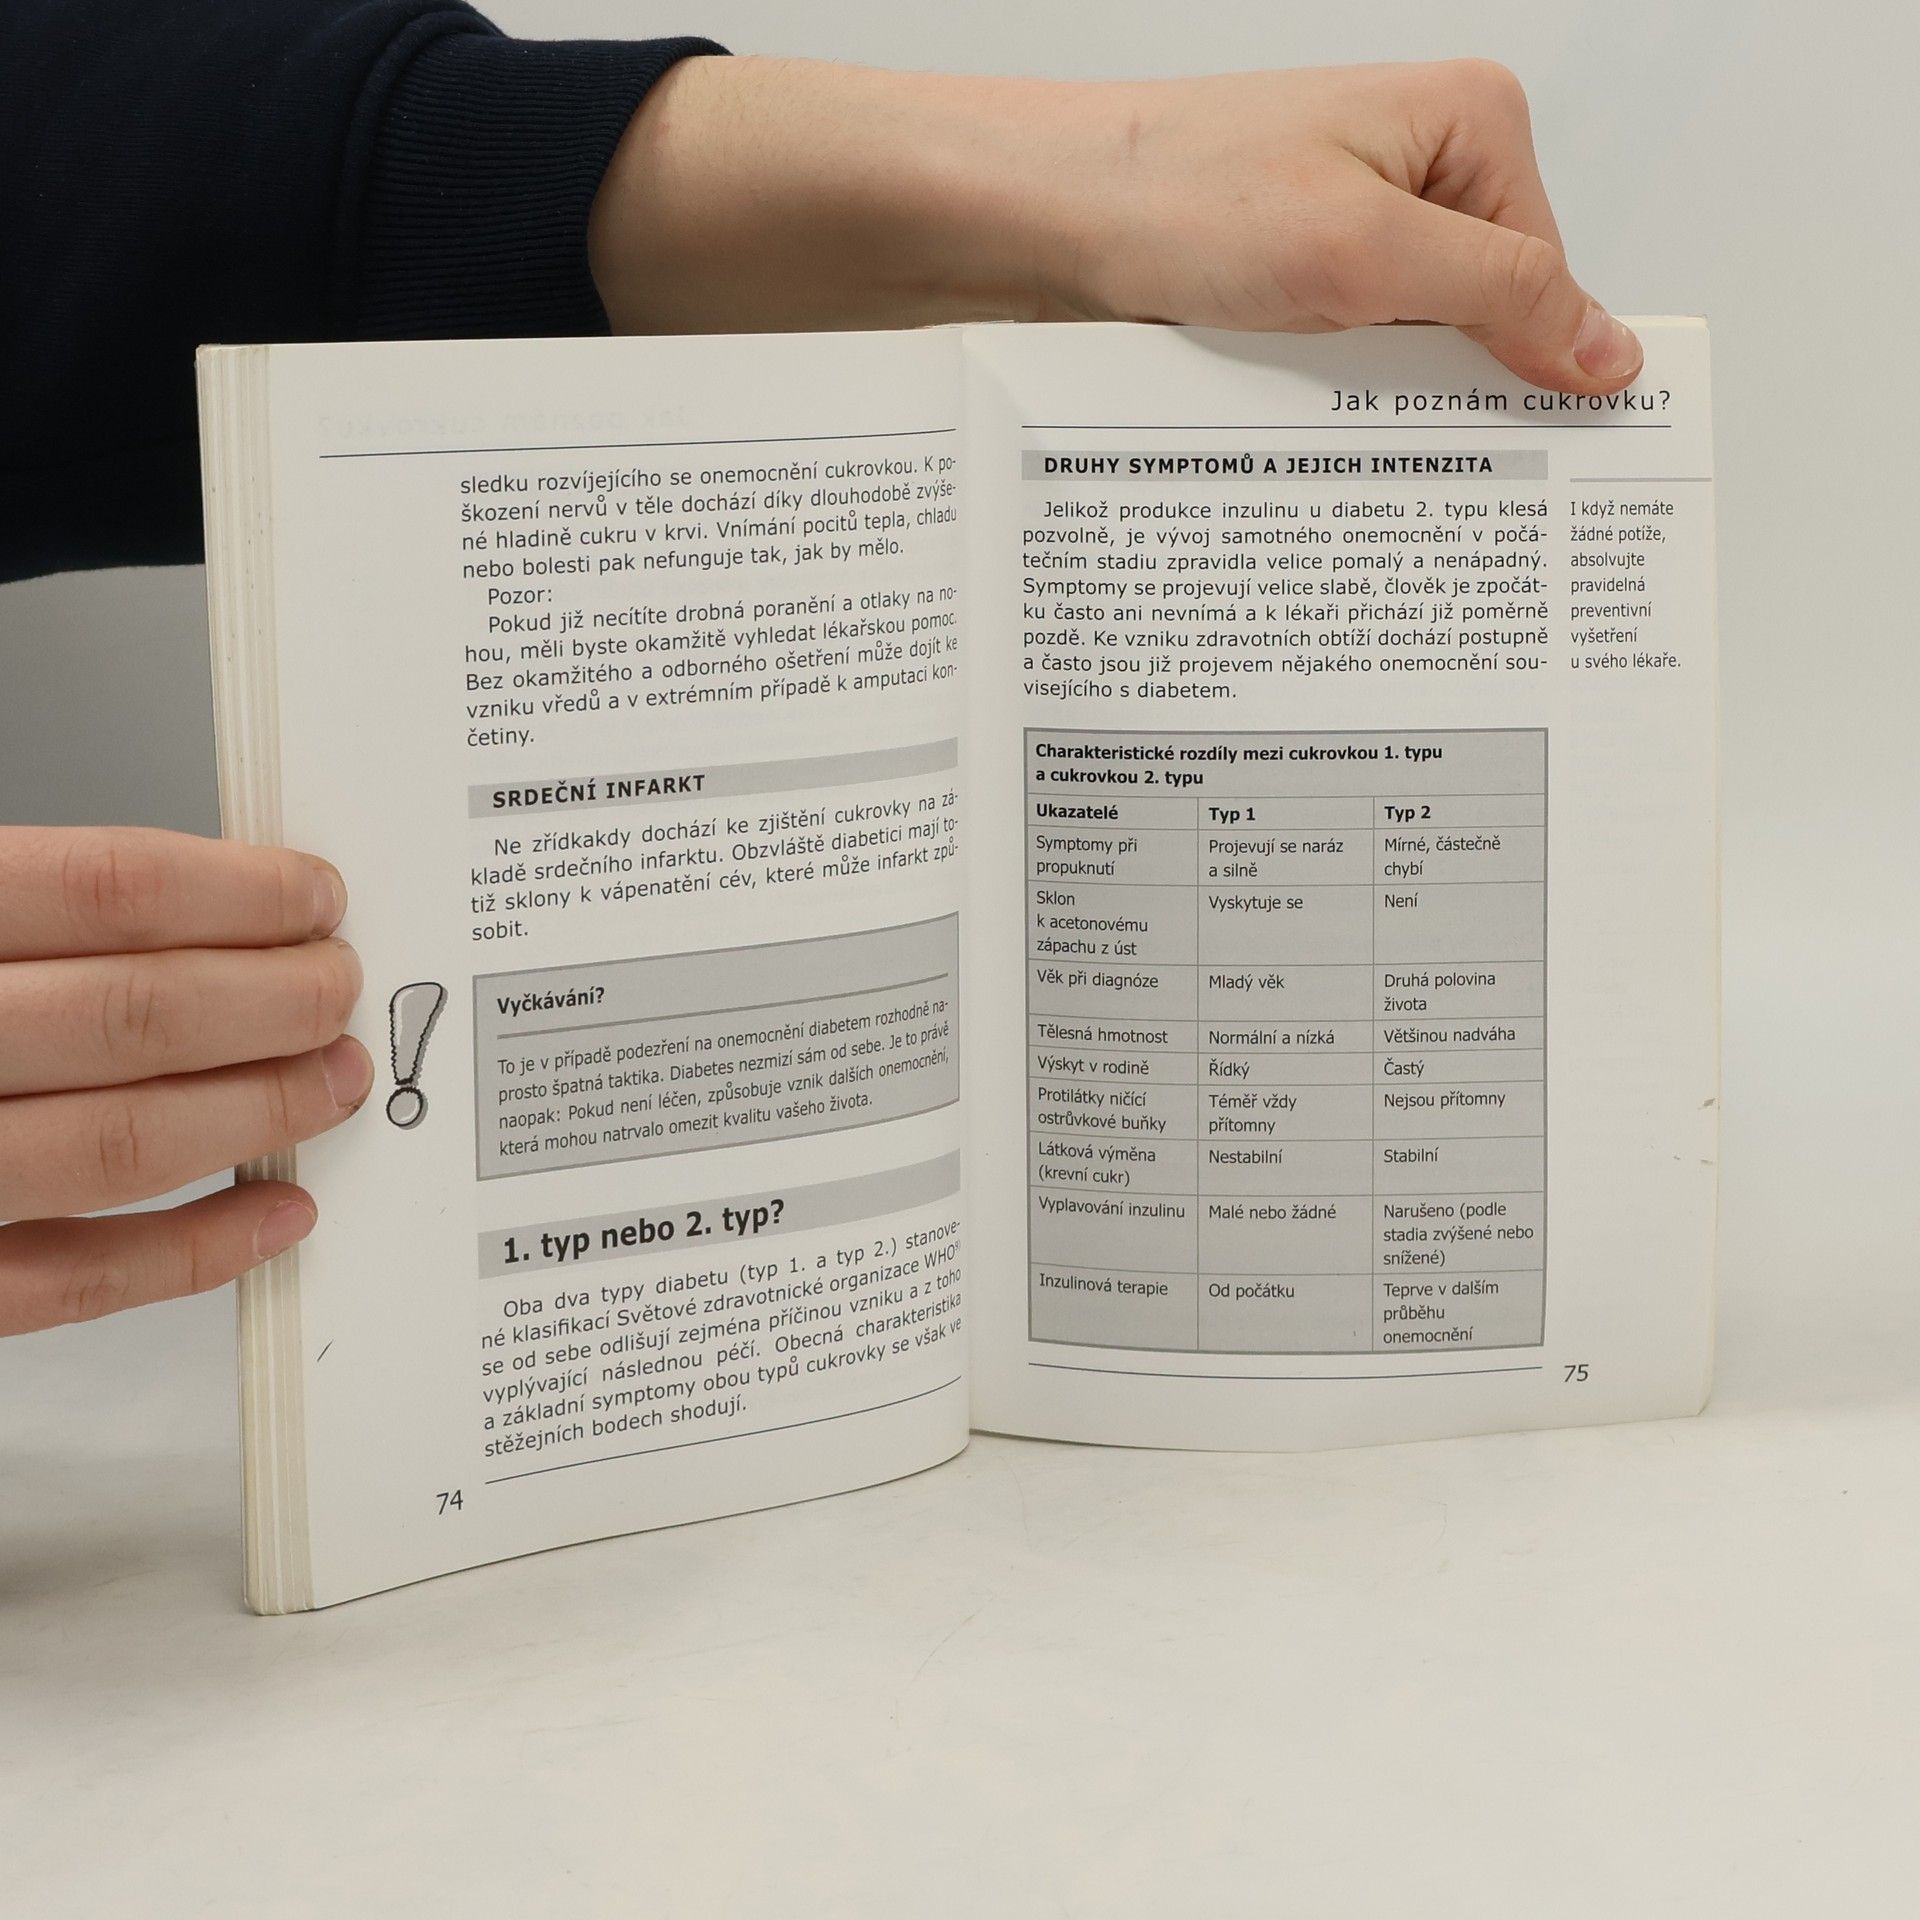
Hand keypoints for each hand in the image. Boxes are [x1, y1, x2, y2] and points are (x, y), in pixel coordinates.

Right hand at [0, 827, 370, 1335]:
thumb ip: (18, 905)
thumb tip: (196, 901)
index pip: (103, 891)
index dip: (235, 893)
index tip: (313, 896)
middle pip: (132, 1015)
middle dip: (272, 1000)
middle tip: (338, 985)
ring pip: (119, 1145)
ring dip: (257, 1109)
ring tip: (333, 1076)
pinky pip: (71, 1283)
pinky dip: (193, 1251)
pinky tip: (275, 1211)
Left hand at [592, 56, 1638, 393]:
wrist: (1022, 218)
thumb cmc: (1167, 193)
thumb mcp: (1364, 255)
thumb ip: (1499, 302)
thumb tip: (1607, 351)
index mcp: (1464, 124)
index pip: (1548, 276)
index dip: (1531, 371)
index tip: (1525, 458)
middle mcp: (1409, 165)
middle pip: (1477, 317)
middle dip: (1443, 391)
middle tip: (1416, 463)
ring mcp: (1339, 222)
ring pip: (1401, 348)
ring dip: (1370, 403)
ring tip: (1330, 432)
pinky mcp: (1279, 278)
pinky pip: (1335, 358)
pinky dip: (1319, 401)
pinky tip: (1291, 428)